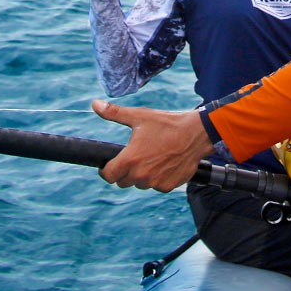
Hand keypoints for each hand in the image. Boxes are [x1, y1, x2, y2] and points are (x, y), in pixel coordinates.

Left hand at [92, 100, 212, 192]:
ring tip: (152, 158)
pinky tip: (164, 163)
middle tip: (135, 157)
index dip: (106, 170)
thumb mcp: (139, 116)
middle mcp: (141, 174)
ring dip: (142, 175)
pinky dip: (158, 178)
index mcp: (130, 159)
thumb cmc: (166, 124)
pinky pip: (156, 186)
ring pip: (140, 184)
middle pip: (123, 182)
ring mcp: (155, 182)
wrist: (196, 134)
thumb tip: (94, 104)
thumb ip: (114, 113)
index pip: (108, 176)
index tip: (110, 165)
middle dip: (125, 172)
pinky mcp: (168, 186)